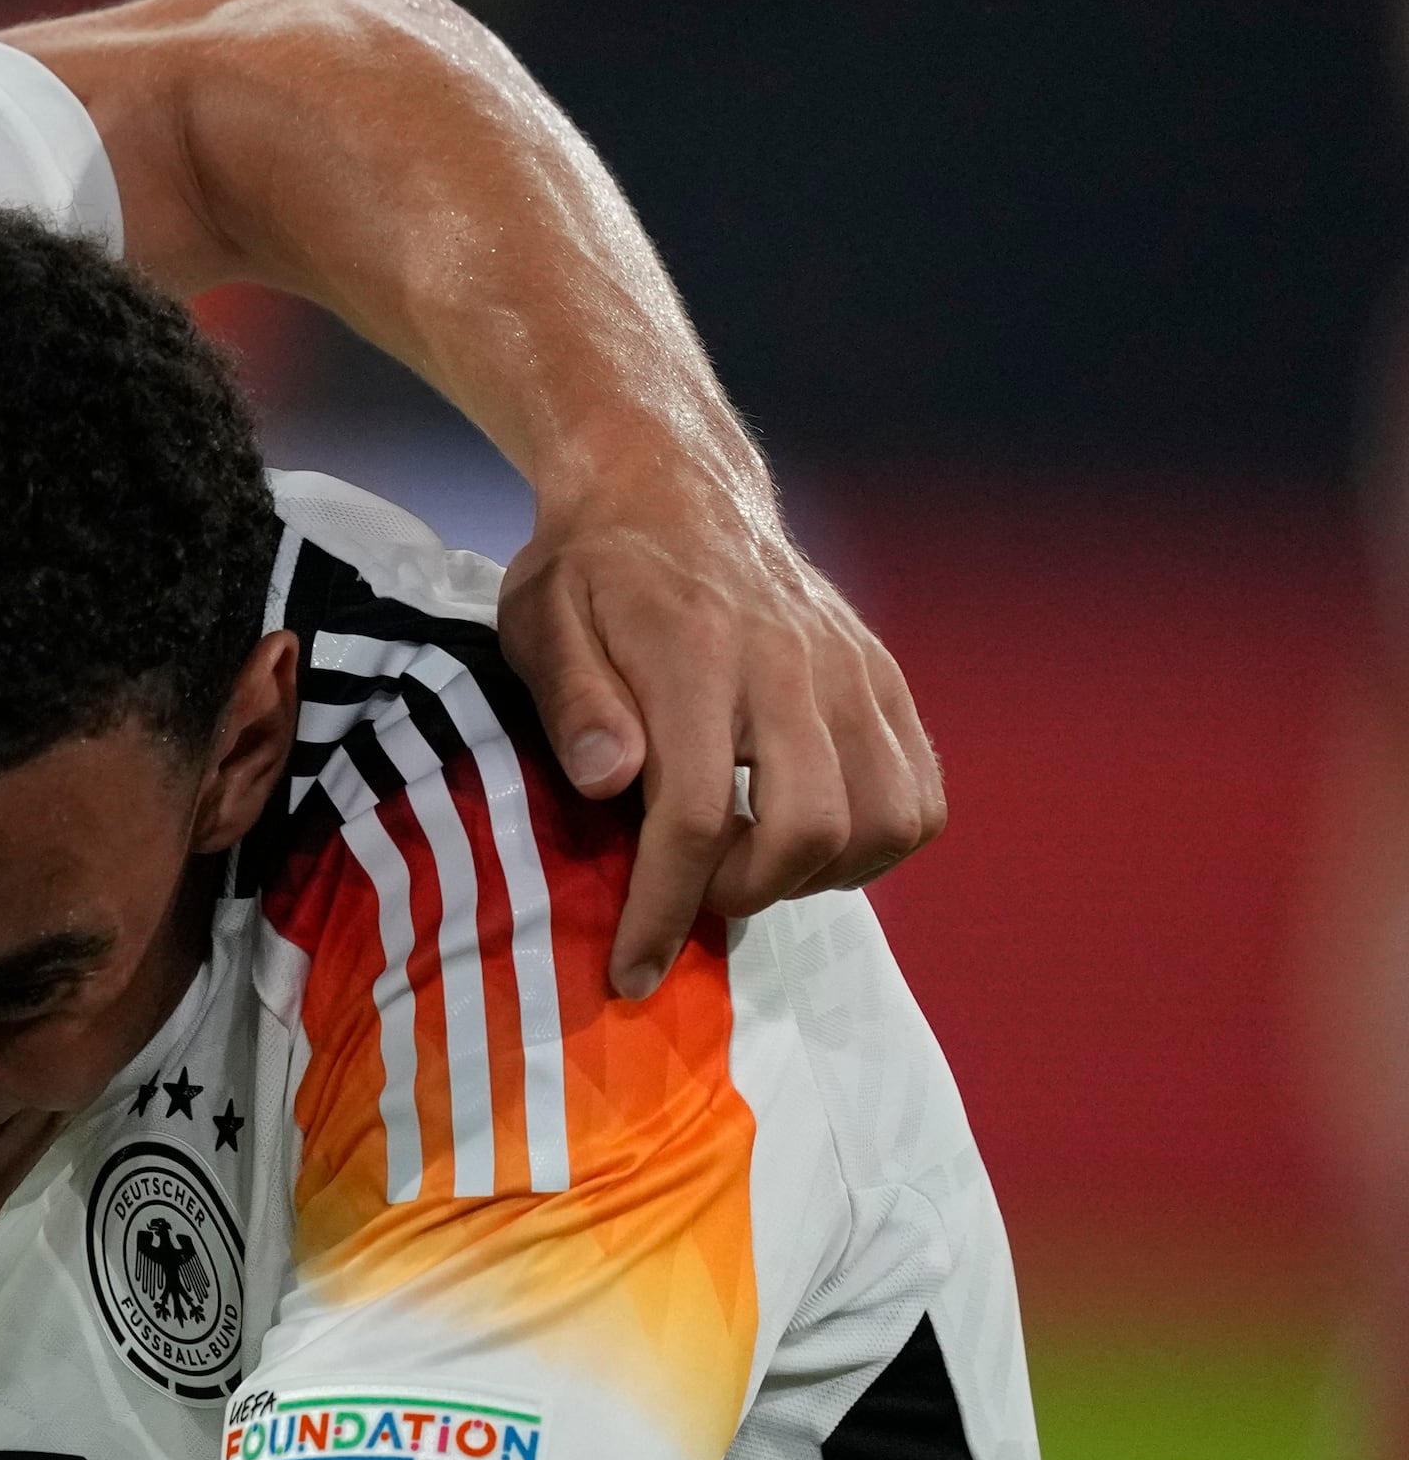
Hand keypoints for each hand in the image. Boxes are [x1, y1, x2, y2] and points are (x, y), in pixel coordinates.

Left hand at [503, 467, 941, 995]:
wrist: (669, 488)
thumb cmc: (589, 570)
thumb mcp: (539, 622)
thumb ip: (573, 703)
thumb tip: (612, 782)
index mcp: (696, 652)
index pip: (697, 815)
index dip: (664, 910)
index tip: (631, 971)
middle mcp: (792, 663)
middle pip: (807, 829)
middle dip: (743, 895)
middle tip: (689, 894)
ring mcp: (853, 671)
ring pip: (883, 822)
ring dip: (816, 877)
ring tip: (748, 866)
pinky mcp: (887, 678)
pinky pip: (920, 794)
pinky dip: (876, 843)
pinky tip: (809, 838)